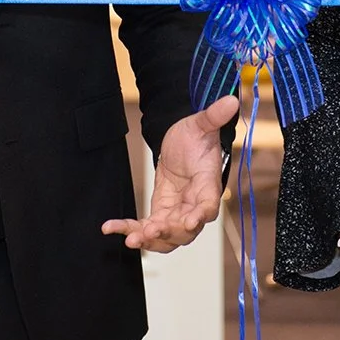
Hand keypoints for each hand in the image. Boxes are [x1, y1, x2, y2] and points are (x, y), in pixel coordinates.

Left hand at [101, 93, 237, 251]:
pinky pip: (146, 227)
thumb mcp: (201, 123)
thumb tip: (231, 99)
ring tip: (130, 239)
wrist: (182, 142)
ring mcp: (177, 212)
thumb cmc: (196, 135)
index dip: (200, 216)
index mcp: (208, 185)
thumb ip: (213, 115)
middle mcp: (194, 205)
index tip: (190, 222)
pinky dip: (128, 229)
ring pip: (167, 237)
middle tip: (149, 232)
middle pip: (186, 230)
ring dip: (150, 241)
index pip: (209, 206)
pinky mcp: (161, 213)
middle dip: (169, 234)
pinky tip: (109, 227)